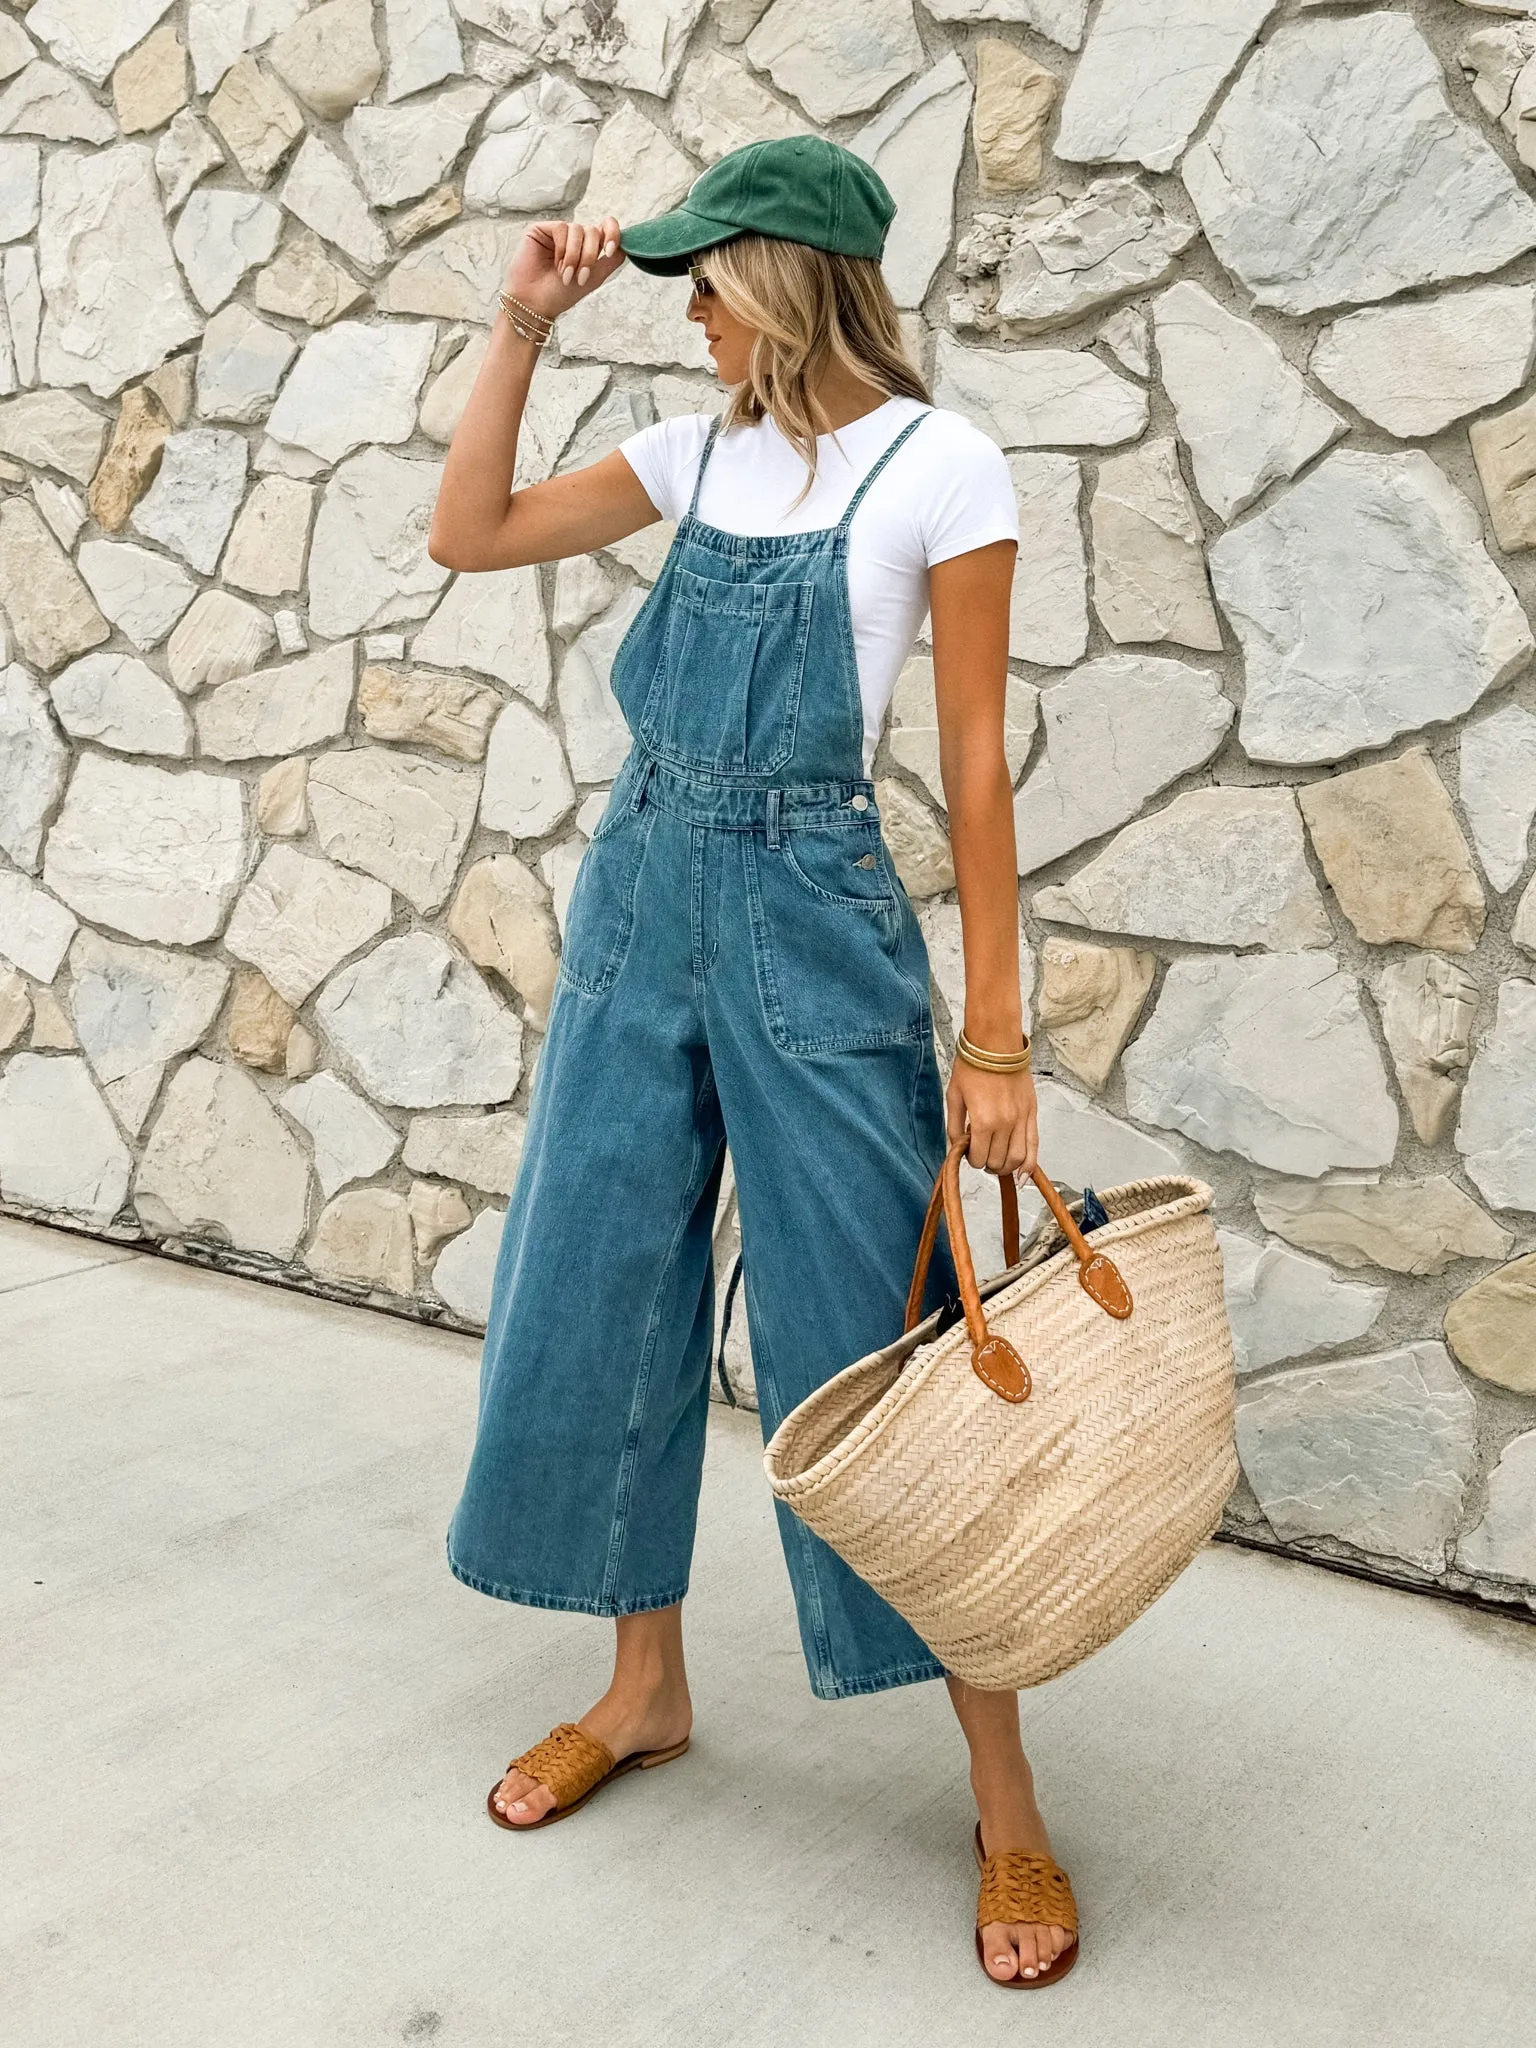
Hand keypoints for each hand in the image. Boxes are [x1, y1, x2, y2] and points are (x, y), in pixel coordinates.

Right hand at [503, 214, 624, 320]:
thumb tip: (628, 245)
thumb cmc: (561, 294)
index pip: (606, 227)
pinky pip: (562, 228)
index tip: (609, 251)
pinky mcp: (542, 229)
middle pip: (594, 232)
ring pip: (579, 229)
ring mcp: (558, 233)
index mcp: (588, 247)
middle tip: (580, 277)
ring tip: (565, 274)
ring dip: (575, 256)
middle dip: (590, 256)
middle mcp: (574, 238)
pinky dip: (563, 249)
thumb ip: (612, 261)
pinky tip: (555, 263)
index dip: (613, 233)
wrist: (535, 303)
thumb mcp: (594, 278)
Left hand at [946, 1060, 1037, 1178]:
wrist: (995, 1044)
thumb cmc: (972, 1067)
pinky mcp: (1032, 1112)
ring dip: (1006, 1167)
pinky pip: (1034, 1145)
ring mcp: (1021, 1119)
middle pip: (998, 1161)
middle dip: (987, 1164)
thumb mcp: (953, 1097)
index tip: (968, 1151)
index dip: (971, 1159)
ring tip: (998, 1162)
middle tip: (981, 1155)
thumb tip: (957, 1147)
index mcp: (983, 1121)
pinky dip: (1030, 1164)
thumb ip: (954, 1127)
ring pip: (1017, 1159)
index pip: (978, 1157)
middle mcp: (1005, 1124)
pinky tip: (1023, 1175)